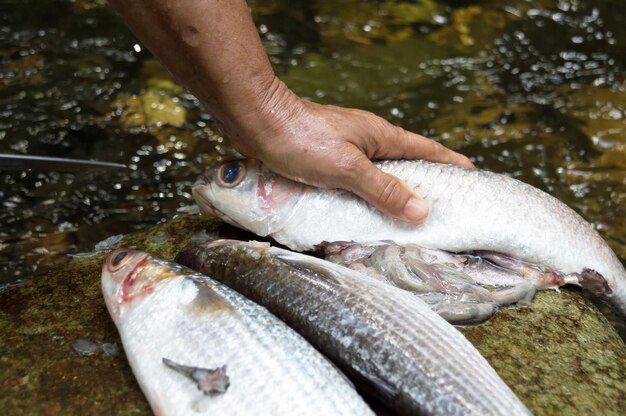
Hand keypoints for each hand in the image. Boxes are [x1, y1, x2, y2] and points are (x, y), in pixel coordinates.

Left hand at [223, 78, 474, 222]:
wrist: (256, 121)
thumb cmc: (301, 138)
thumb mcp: (347, 167)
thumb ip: (382, 188)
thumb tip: (421, 209)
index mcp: (380, 136)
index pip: (425, 150)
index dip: (449, 162)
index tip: (470, 174)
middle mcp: (366, 140)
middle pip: (404, 162)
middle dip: (422, 182)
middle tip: (438, 206)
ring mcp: (345, 147)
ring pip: (378, 172)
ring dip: (392, 191)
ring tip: (403, 216)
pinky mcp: (325, 157)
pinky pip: (355, 179)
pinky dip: (365, 194)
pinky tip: (362, 210)